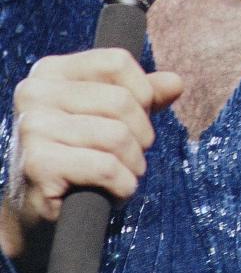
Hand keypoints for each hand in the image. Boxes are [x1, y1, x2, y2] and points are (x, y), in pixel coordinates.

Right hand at [0, 50, 181, 260]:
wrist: (36, 209)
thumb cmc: (78, 156)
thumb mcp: (110, 117)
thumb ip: (143, 96)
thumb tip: (175, 83)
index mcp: (51, 72)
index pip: (117, 62)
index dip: (142, 93)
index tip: (135, 119)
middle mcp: (35, 93)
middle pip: (121, 101)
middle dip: (141, 135)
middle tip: (129, 156)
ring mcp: (33, 128)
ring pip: (118, 136)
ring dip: (133, 165)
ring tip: (120, 176)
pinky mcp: (38, 164)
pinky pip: (107, 168)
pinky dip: (123, 186)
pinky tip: (111, 193)